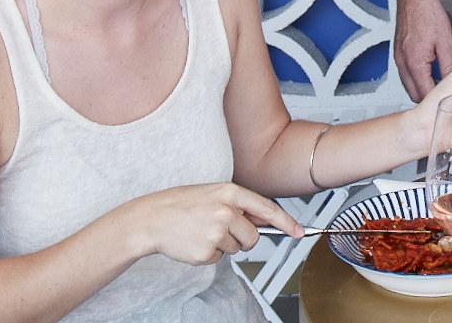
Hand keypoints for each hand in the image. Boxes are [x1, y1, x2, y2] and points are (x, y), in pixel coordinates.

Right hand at [123, 182, 300, 264]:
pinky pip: (220, 258)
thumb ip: (240, 204)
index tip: (298, 232)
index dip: (286, 222)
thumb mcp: (214, 194)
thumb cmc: (183, 204)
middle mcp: (226, 211)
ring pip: (237, 248)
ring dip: (224, 244)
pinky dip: (210, 253)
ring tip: (203, 231)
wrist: (152, 218)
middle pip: (254, 236)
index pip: (267, 208)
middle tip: (221, 229)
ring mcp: (217, 232)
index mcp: (230, 192)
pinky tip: (196, 241)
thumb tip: (266, 218)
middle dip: (243, 237)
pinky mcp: (207, 251)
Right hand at [393, 0, 451, 103]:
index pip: (425, 94)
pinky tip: (428, 71)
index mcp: (414, 63)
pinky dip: (416, 77)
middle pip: (413, 94)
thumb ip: (449, 65)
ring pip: (408, 85)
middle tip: (446, 95)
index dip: (438, 101)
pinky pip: (405, 73)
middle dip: (429, 98)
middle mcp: (403, 63)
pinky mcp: (398, 53)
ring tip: (439, 83)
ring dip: (422, 87)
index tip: (449, 101)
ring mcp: (398, 58)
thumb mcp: (445, 42)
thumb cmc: (428, 13)